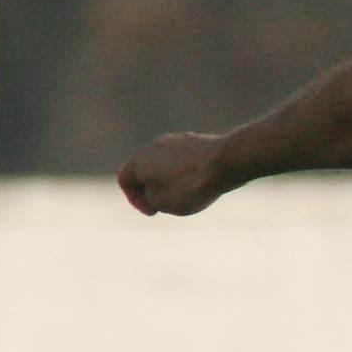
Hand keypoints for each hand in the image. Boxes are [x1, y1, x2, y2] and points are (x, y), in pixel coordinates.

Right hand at [117, 132, 235, 217]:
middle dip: (155, 190)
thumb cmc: (191, 184)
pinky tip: (205, 183)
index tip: (153, 211)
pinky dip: (190, 173)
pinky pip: (188, 160)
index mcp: (139, 159)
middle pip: (147, 170)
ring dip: (174, 181)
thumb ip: (151, 200)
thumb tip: (155, 192)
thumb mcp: (163, 203)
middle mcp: (155, 145)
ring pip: (168, 164)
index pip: (125, 179)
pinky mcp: (199, 140)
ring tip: (190, 195)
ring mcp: (178, 140)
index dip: (134, 199)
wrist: (225, 161)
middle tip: (169, 205)